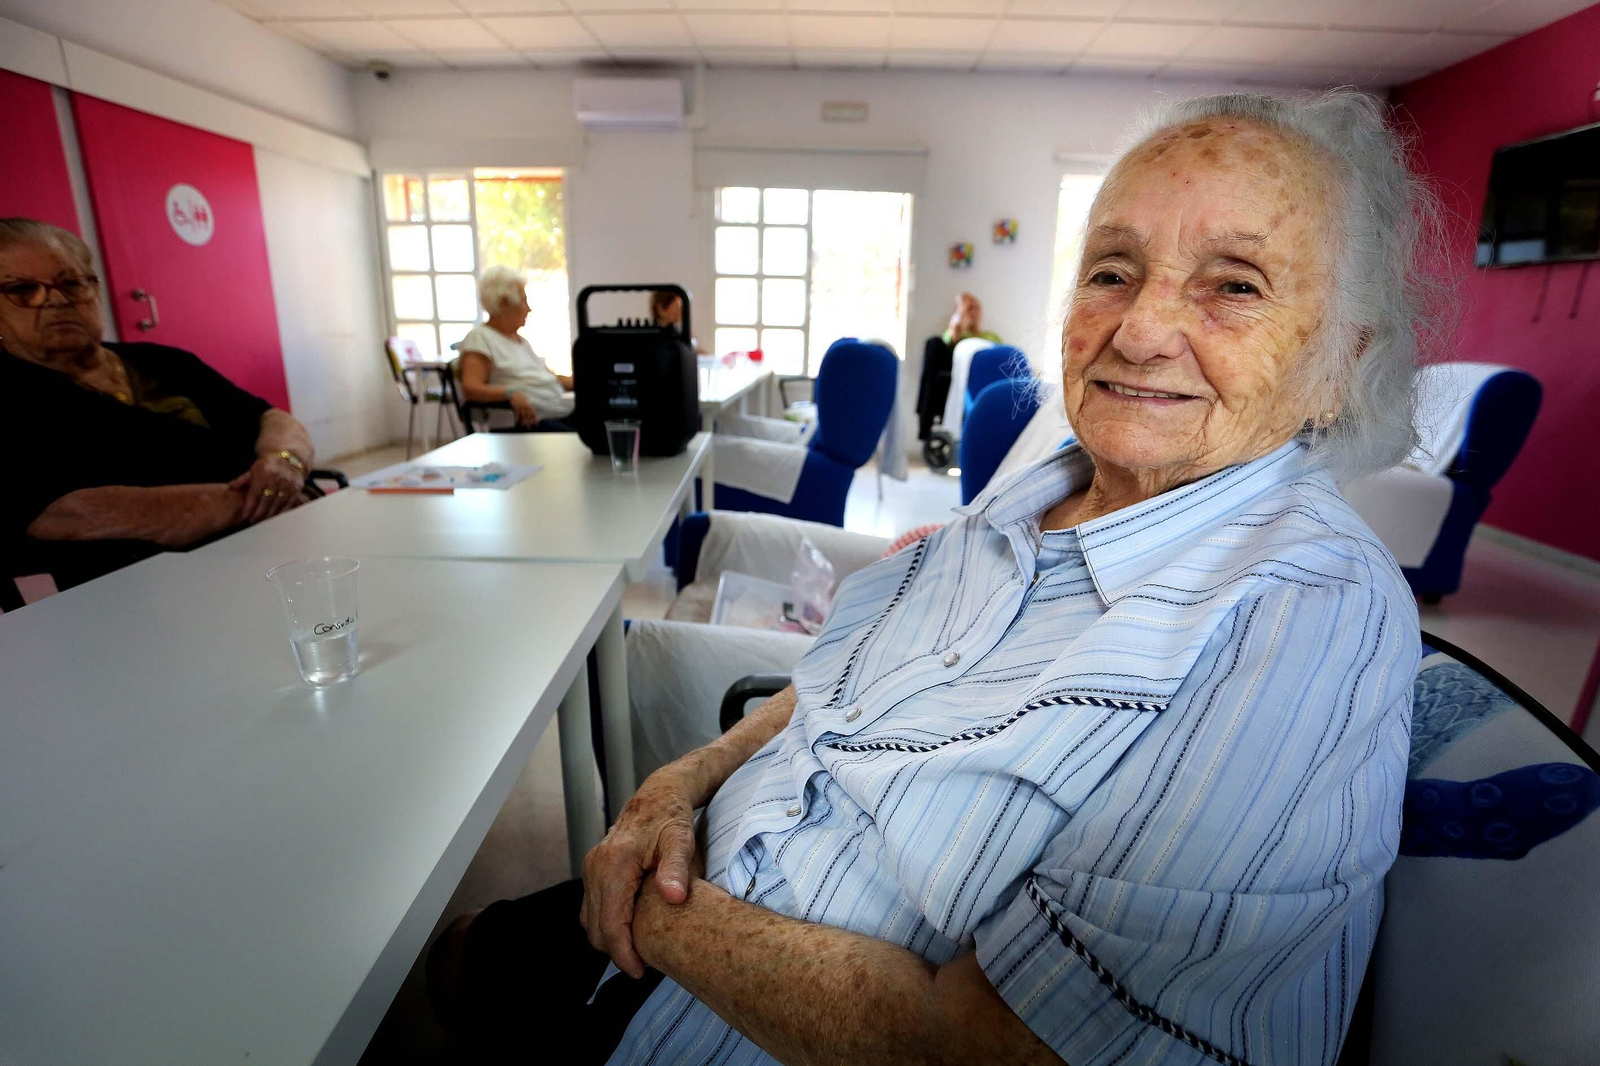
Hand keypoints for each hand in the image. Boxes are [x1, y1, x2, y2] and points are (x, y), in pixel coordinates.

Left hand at [229, 453, 305, 522]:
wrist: (288, 459)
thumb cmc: (267, 466)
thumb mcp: (253, 469)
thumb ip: (242, 480)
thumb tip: (231, 487)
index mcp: (264, 473)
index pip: (255, 494)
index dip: (249, 507)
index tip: (244, 516)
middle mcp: (277, 479)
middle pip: (266, 502)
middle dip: (258, 513)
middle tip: (252, 521)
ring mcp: (288, 485)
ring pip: (277, 505)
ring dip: (268, 515)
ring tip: (261, 521)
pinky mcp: (296, 490)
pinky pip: (288, 505)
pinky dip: (280, 512)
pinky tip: (274, 517)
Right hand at [508, 391, 539, 426]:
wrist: (514, 393)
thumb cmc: (520, 396)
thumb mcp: (526, 400)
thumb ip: (528, 405)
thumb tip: (532, 409)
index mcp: (528, 405)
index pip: (533, 413)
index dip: (535, 418)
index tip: (537, 423)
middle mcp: (525, 407)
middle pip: (528, 416)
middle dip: (530, 422)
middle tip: (530, 427)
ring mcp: (520, 407)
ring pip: (523, 416)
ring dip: (523, 422)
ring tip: (524, 426)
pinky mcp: (516, 407)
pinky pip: (517, 414)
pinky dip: (517, 419)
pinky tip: (517, 423)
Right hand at [580, 770, 699, 977]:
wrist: (658, 795)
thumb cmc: (672, 818)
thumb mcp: (682, 840)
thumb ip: (676, 869)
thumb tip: (674, 897)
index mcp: (615, 863)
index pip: (611, 923)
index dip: (623, 953)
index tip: (640, 971)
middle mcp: (596, 866)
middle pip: (596, 927)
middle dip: (616, 952)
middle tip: (644, 965)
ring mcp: (590, 867)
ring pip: (589, 920)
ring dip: (609, 940)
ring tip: (638, 951)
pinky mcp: (592, 869)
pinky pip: (591, 907)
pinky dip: (605, 924)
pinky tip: (628, 929)